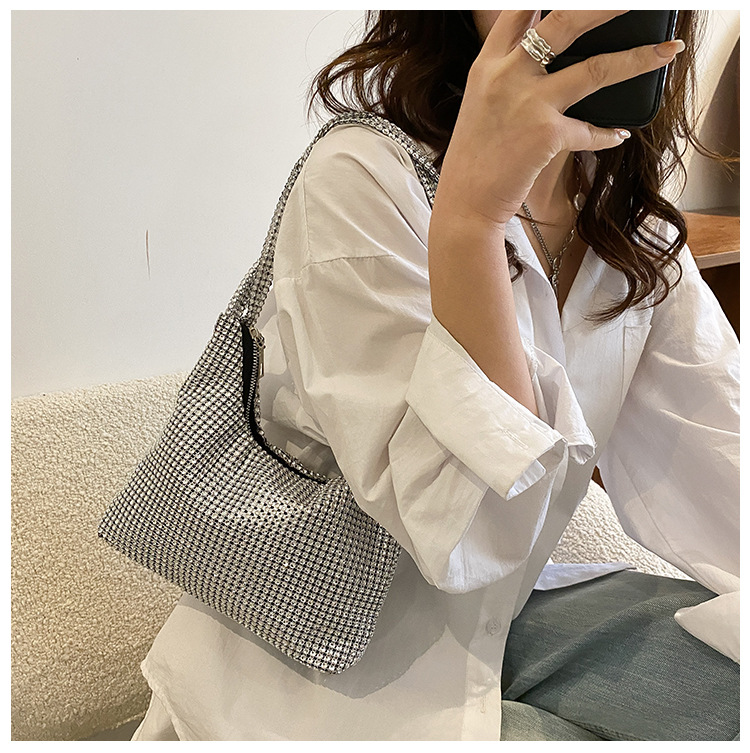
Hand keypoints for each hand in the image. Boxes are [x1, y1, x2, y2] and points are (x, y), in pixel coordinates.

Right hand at [434, 10, 684, 228]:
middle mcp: (506, 76)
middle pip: (565, 22)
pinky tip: (619, 135)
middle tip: (634, 1)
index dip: (542, 0)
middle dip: (606, 7)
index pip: (518, 11)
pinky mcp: (547, 134)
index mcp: (487, 66)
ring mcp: (528, 103)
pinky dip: (608, 134)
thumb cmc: (474, 160)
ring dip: (637, 59)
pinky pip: (591, 131)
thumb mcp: (481, 105)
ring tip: (668, 50)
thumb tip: (545, 58)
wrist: (465, 204)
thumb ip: (507, 75)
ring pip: (595, 68)